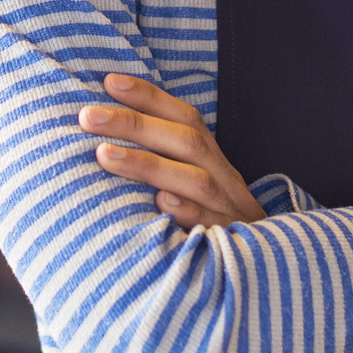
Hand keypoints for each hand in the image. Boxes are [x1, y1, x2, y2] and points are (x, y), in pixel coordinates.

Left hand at [80, 73, 265, 228]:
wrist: (265, 270)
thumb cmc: (210, 226)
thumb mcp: (191, 188)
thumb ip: (163, 163)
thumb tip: (107, 139)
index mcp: (213, 161)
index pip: (185, 118)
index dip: (150, 97)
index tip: (109, 81)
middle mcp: (224, 180)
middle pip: (186, 142)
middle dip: (135, 124)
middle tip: (87, 116)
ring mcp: (230, 212)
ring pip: (198, 181)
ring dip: (149, 164)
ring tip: (104, 155)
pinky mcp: (231, 244)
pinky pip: (213, 226)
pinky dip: (188, 212)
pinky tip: (160, 203)